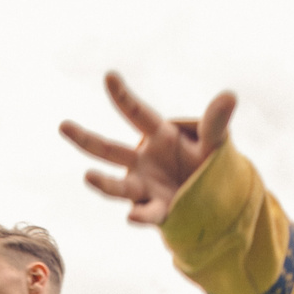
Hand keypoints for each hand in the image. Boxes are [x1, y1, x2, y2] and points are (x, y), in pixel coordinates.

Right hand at [61, 73, 237, 226]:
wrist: (208, 197)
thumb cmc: (205, 162)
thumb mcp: (215, 142)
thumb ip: (216, 122)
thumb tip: (230, 95)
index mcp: (159, 136)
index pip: (138, 115)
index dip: (124, 97)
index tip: (109, 76)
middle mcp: (143, 161)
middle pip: (110, 150)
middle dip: (86, 139)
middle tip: (63, 126)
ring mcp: (145, 187)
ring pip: (119, 186)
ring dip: (104, 183)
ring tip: (88, 177)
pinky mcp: (155, 210)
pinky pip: (145, 213)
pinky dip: (140, 216)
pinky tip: (133, 217)